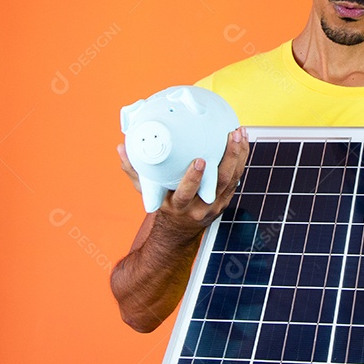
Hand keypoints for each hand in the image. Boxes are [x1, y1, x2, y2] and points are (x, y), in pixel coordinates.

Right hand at [117, 127, 248, 239]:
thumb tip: (121, 148)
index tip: (200, 160)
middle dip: (227, 159)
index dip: (194, 178)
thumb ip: (134, 171)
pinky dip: (241, 159)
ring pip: (232, 179)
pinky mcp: (225, 199)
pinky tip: (242, 141)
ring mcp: (215, 205)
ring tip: (239, 133)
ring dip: (238, 155)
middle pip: (218, 183)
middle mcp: (200, 207)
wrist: (178, 231)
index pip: (187, 193)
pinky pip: (236, 178)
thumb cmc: (161, 205)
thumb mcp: (147, 192)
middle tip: (230, 136)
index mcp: (178, 207)